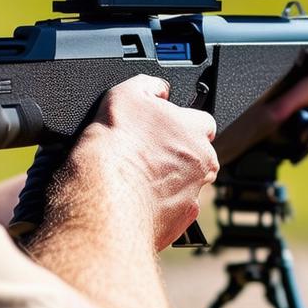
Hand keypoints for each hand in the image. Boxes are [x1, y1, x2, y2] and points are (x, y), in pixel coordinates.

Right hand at [70, 75, 218, 250]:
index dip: (179, 122)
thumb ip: (150, 85)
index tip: (161, 126)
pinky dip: (159, 204)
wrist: (104, 199)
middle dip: (176, 152)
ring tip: (136, 176)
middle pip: (196, 154)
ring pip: (185, 182)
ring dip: (167, 179)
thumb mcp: (125, 94)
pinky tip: (135, 197)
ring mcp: (193, 196)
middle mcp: (202, 165)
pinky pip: (174, 208)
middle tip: (144, 151)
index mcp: (195, 132)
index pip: (202, 120)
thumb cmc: (116, 149)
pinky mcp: (179, 223)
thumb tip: (158, 87)